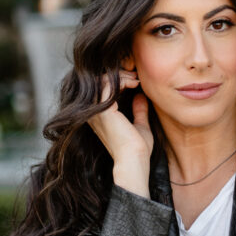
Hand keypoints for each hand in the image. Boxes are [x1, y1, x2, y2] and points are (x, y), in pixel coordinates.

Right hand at [88, 69, 153, 196]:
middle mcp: (95, 113)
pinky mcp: (103, 111)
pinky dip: (122, 80)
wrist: (134, 160)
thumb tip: (141, 97)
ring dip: (120, 76)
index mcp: (101, 116)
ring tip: (135, 79)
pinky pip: (107, 85)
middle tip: (136, 76)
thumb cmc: (137, 149)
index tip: (136, 80)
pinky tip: (134, 84)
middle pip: (100, 81)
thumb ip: (139, 111)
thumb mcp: (140, 125)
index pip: (103, 89)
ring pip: (102, 80)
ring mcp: (96, 111)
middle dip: (119, 75)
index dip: (118, 80)